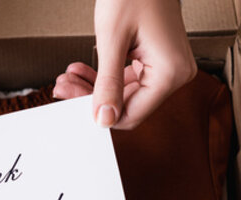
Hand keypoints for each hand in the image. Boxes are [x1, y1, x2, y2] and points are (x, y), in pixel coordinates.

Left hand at [61, 0, 195, 128]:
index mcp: (171, 73)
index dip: (99, 113)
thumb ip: (108, 83)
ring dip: (96, 86)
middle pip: (128, 104)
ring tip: (70, 76)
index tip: (71, 101)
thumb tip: (104, 118)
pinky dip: (107, 75)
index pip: (132, 114)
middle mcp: (176, 73)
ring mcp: (169, 66)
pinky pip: (131, 78)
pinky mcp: (159, 59)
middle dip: (92, 97)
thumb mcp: (112, 40)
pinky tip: (84, 69)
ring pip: (126, 92)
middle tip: (64, 86)